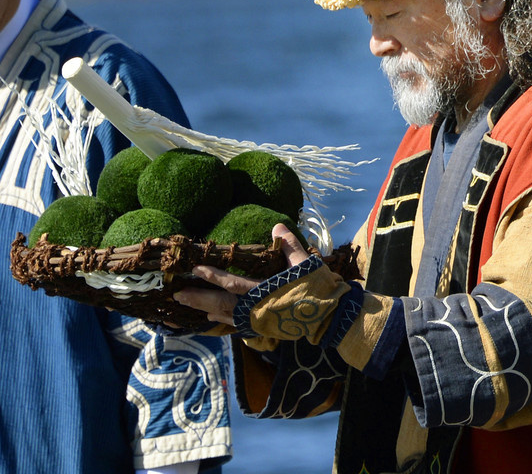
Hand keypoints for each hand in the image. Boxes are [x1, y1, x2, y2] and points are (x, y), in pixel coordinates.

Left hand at [173, 224, 308, 326]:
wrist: (332, 318)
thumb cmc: (319, 289)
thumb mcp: (306, 264)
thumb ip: (290, 246)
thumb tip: (277, 226)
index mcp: (266, 291)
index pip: (233, 283)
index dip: (214, 276)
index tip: (196, 269)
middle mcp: (258, 309)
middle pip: (223, 304)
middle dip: (199, 298)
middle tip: (178, 294)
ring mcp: (260, 320)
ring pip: (227, 316)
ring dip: (206, 308)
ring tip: (188, 305)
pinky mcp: (264, 327)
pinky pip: (237, 324)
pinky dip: (222, 319)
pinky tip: (212, 316)